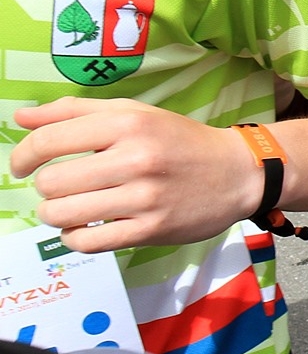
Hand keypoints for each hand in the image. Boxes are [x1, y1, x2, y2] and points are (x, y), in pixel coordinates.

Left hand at [11, 98, 263, 251]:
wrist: (239, 173)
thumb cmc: (181, 141)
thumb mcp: (135, 115)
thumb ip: (76, 112)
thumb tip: (21, 117)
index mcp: (128, 124)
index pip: (48, 141)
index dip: (22, 156)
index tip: (21, 166)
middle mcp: (136, 159)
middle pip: (51, 182)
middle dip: (45, 188)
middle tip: (61, 187)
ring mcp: (144, 198)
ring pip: (64, 214)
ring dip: (56, 214)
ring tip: (70, 208)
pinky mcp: (152, 230)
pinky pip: (88, 242)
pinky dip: (75, 237)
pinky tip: (85, 227)